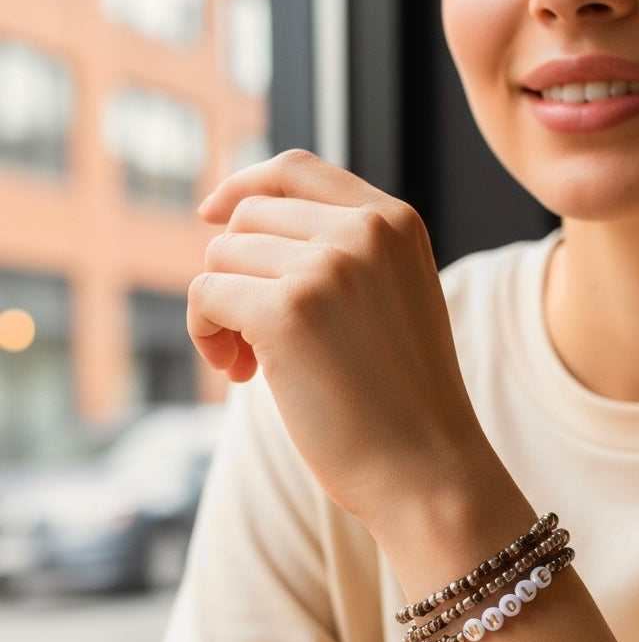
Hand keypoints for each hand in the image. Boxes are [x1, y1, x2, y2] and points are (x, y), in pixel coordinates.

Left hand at [188, 150, 490, 531]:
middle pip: (249, 216)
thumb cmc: (406, 402)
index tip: (213, 216)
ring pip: (222, 255)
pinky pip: (206, 295)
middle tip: (249, 338)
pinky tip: (240, 376)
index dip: (244, 185)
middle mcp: (365, 231)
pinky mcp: (288, 312)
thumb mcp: (394, 302)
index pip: (297, 169)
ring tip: (250, 365)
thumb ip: (345, 255)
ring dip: (220, 310)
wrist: (430, 472)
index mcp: (397, 223)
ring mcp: (328, 268)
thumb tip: (241, 228)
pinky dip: (206, 335)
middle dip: (236, 271)